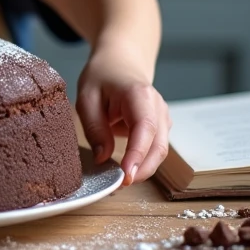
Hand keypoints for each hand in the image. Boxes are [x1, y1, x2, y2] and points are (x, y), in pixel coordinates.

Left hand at [76, 48, 170, 185]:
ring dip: (142, 170)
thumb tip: (103, 159)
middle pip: (158, 147)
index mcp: (140, 95)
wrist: (121, 63)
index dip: (137, 155)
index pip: (145, 129)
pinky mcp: (161, 128)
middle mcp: (158, 107)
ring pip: (159, 152)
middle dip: (140, 171)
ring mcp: (163, 118)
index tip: (125, 176)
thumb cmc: (103, 77)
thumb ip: (95, 128)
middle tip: (116, 186)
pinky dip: (142, 163)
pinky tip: (125, 170)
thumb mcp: (87, 97)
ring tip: (117, 181)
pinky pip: (155, 150)